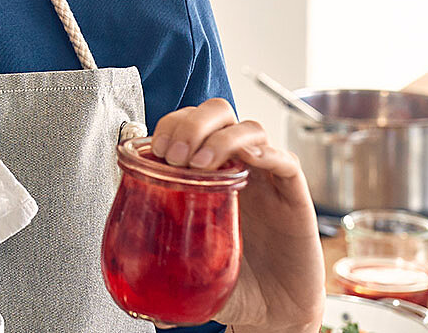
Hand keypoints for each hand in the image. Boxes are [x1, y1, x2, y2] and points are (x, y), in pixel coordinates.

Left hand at [149, 98, 324, 332]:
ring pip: (250, 129)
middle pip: (219, 114)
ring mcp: (267, 179)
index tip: (157, 150)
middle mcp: (237, 169)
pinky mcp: (294, 195)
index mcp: (208, 177)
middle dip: (193, 123)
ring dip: (221, 138)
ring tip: (200, 164)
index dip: (172, 126)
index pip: (190, 126)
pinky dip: (266, 154)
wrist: (275, 312)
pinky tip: (248, 164)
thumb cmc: (235, 285)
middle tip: (176, 154)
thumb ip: (166, 265)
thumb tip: (132, 283)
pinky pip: (285, 161)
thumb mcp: (192, 268)